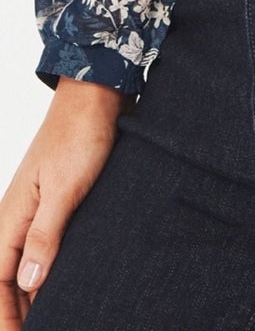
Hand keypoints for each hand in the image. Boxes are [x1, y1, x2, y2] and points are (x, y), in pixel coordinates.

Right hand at [0, 79, 128, 324]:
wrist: (95, 97)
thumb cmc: (78, 136)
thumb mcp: (64, 189)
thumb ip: (44, 236)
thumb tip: (29, 283)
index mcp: (10, 219)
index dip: (5, 317)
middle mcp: (15, 221)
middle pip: (8, 283)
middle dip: (17, 314)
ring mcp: (33, 215)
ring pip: (25, 270)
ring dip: (33, 298)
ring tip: (55, 321)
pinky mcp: (52, 209)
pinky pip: (42, 252)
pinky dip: (48, 275)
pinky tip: (62, 289)